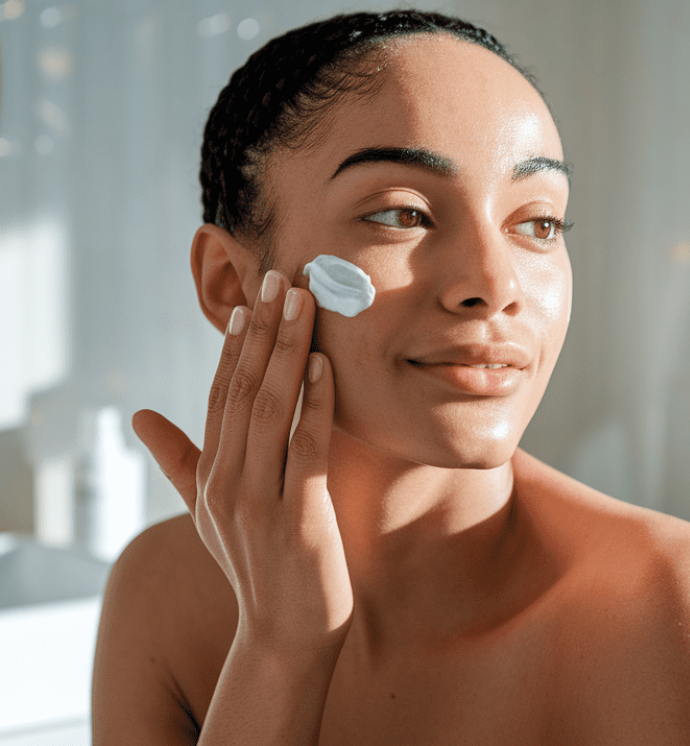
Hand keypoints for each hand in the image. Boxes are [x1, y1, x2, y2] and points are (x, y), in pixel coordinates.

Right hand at [133, 272, 352, 649]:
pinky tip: (325, 365)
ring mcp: (260, 501)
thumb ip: (177, 461)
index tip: (248, 305)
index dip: (234, 349)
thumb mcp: (205, 512)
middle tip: (280, 279)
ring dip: (288, 351)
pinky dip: (315, 403)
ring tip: (303, 302)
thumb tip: (138, 417)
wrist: (284, 636)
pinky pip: (308, 447)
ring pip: (270, 408)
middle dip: (263, 332)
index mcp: (210, 477)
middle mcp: (227, 483)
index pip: (219, 397)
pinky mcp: (300, 517)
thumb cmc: (252, 566)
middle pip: (243, 390)